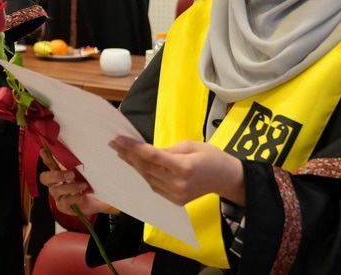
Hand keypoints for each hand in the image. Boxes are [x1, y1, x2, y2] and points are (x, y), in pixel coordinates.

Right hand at [39, 151, 114, 216]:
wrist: (93, 202)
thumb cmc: (87, 185)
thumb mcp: (86, 175)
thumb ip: (83, 166)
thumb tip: (89, 150)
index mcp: (58, 173)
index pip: (49, 164)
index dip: (46, 158)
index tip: (44, 151)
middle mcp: (55, 184)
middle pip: (44, 178)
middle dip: (56, 175)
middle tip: (71, 174)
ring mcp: (57, 195)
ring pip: (55, 190)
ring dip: (70, 187)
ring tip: (83, 185)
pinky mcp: (62, 206)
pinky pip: (63, 201)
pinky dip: (73, 197)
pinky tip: (81, 195)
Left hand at [110, 137, 245, 205]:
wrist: (226, 178)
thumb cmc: (211, 156)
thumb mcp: (190, 145)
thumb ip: (168, 150)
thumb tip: (147, 151)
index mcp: (183, 167)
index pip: (151, 156)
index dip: (133, 147)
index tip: (119, 139)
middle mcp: (177, 183)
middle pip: (146, 167)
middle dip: (128, 154)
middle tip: (114, 143)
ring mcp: (176, 194)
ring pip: (147, 177)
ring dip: (133, 164)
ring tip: (120, 152)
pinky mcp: (175, 200)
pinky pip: (154, 186)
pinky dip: (143, 174)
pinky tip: (135, 165)